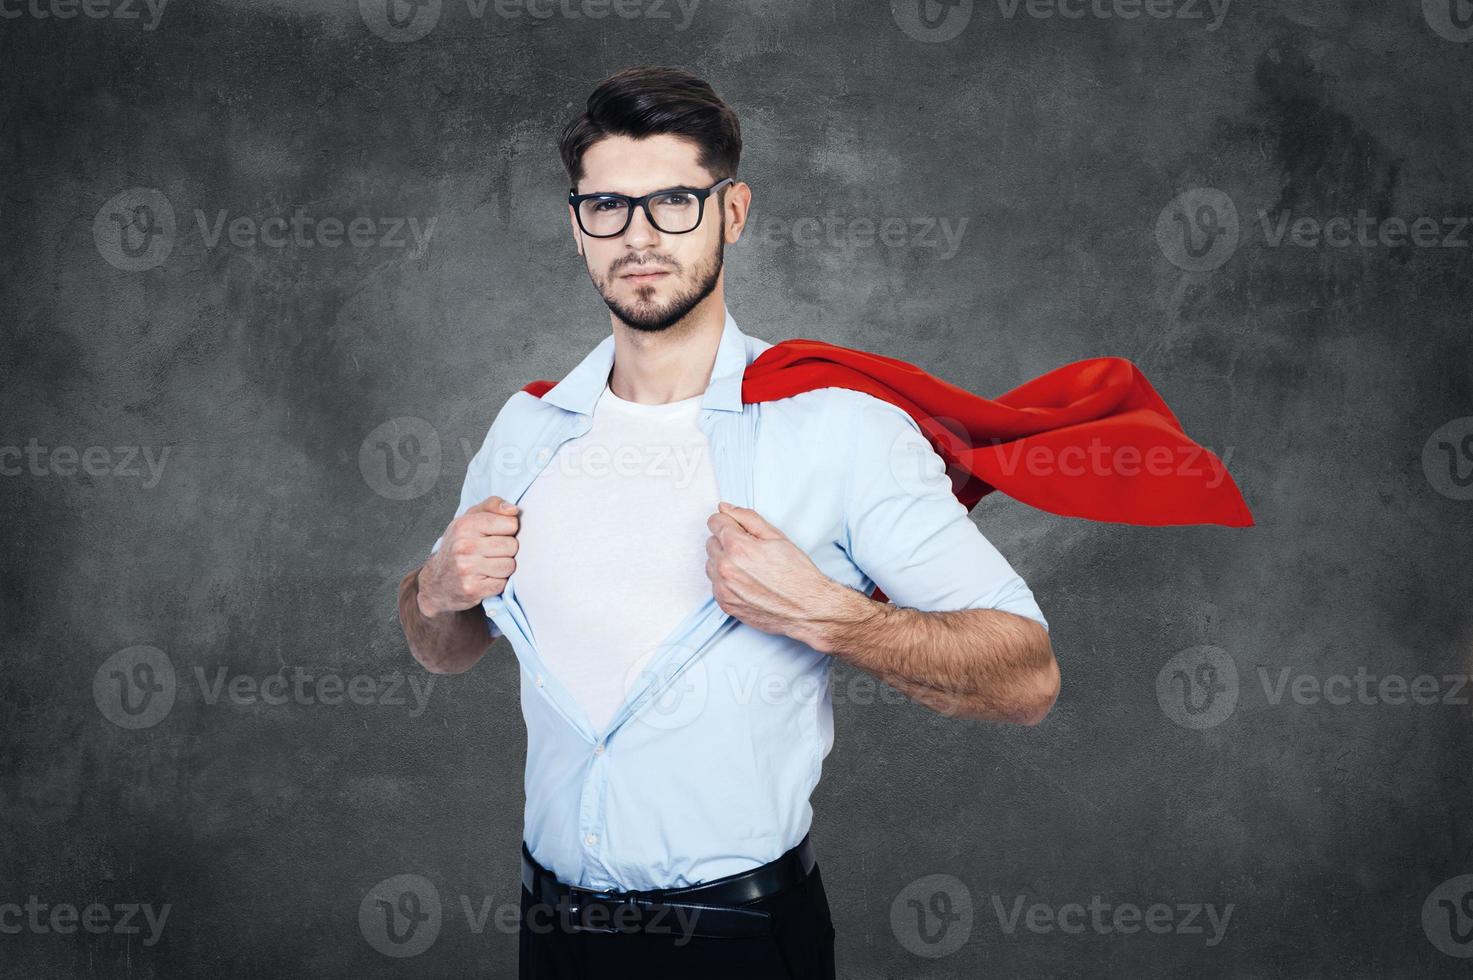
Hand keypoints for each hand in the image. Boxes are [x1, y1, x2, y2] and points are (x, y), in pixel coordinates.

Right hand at [418, 495, 519, 618]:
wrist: (436, 581)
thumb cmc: (459, 545)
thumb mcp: (470, 519)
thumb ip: (492, 506)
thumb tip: (513, 510)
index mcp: (464, 525)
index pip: (510, 524)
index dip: (509, 530)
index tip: (498, 533)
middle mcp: (464, 546)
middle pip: (512, 546)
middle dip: (507, 550)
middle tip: (492, 552)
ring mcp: (466, 568)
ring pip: (509, 566)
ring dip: (504, 567)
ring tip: (489, 565)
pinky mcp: (472, 589)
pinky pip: (502, 584)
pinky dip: (497, 583)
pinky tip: (485, 578)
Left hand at [705, 501, 836, 640]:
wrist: (807, 608)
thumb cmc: (796, 573)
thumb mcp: (776, 537)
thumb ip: (747, 518)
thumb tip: (724, 508)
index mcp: (738, 547)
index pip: (715, 522)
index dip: (728, 522)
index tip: (737, 528)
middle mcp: (726, 568)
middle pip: (711, 542)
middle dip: (726, 542)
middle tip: (750, 550)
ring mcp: (723, 589)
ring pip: (710, 564)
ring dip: (724, 561)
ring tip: (748, 567)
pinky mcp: (725, 604)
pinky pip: (715, 584)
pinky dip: (726, 581)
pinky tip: (746, 582)